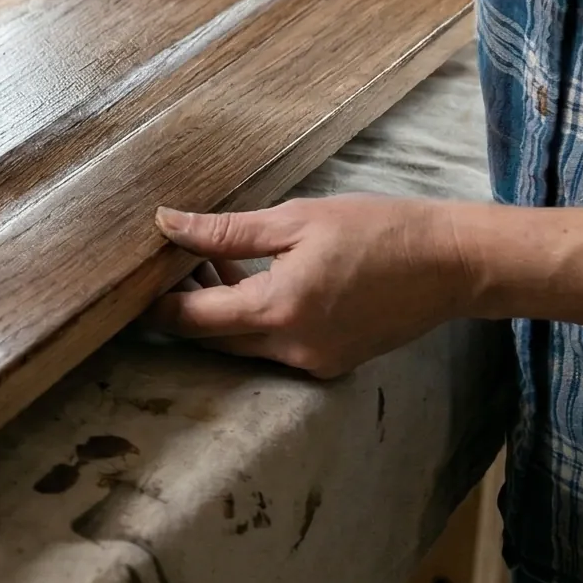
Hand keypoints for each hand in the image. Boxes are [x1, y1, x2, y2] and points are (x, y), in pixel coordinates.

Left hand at [143, 197, 477, 379]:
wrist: (451, 263)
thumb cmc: (377, 230)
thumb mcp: (296, 219)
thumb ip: (225, 232)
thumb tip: (168, 224)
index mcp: (278, 311)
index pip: (193, 319)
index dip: (156, 304)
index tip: (130, 284)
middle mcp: (292, 349)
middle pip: (214, 339)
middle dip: (186, 305)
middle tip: (170, 263)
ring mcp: (315, 362)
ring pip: (243, 345)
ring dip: (222, 310)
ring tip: (211, 262)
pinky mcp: (333, 362)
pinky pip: (275, 347)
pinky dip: (256, 319)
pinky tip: (256, 279)